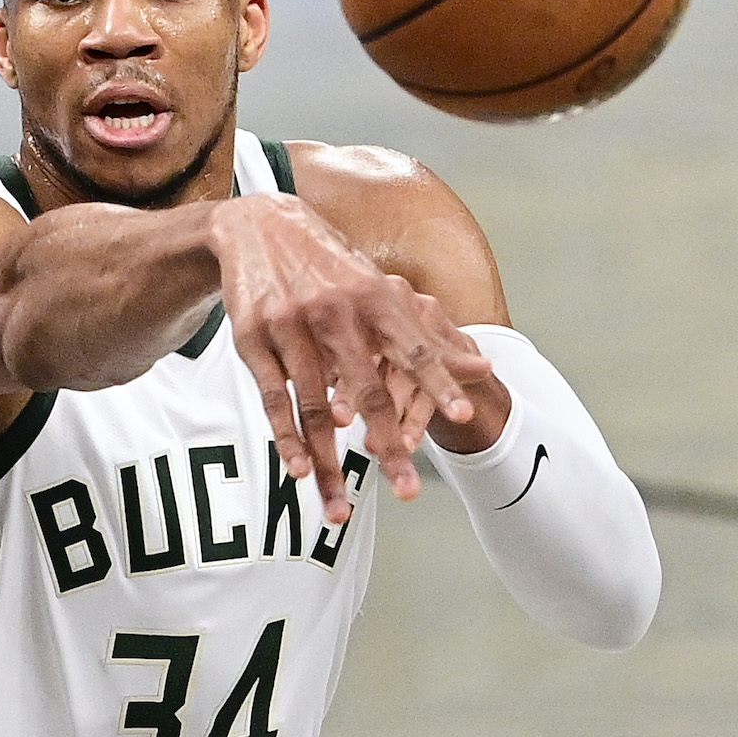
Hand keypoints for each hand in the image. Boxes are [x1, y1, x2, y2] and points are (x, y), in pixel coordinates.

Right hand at [211, 194, 492, 521]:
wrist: (257, 226)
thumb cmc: (332, 267)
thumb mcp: (379, 290)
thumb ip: (429, 334)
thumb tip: (484, 367)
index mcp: (375, 295)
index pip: (414, 347)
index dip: (439, 382)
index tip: (463, 416)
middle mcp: (335, 310)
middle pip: (366, 390)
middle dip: (388, 445)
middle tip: (409, 491)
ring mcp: (290, 326)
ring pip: (313, 407)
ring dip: (328, 463)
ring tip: (339, 510)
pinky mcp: (253, 339)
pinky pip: (273, 399)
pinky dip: (288, 438)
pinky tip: (301, 470)